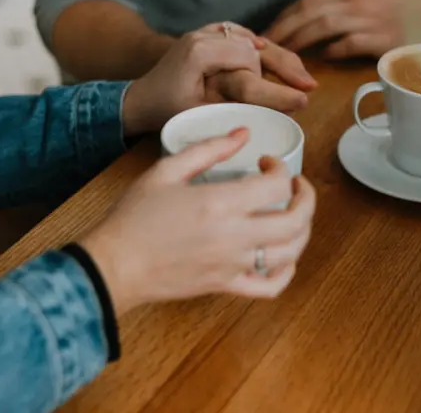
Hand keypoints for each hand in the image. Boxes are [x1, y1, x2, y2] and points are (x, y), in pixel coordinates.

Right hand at [79, 130, 316, 314]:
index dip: (281, 167)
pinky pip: (270, 287)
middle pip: (296, 220)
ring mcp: (233, 265)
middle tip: (295, 186)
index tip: (266, 162)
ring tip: (293, 214)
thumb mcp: (166, 170)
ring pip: (291, 253)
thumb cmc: (135, 216)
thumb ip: (209, 149)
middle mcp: (234, 236)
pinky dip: (286, 272)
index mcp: (220, 203)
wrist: (114, 264)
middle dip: (306, 198)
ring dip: (303, 230)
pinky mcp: (226, 286)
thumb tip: (242, 134)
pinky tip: (283, 257)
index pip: (277, 184)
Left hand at [123, 24, 316, 134]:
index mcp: (200, 51)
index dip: (271, 82)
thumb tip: (270, 111)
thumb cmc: (166, 109)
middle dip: (285, 65)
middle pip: (255, 46)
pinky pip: (242, 36)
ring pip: (252, 40)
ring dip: (278, 57)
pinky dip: (261, 47)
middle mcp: (204, 34)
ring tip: (303, 77)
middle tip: (309, 86)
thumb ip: (230, 106)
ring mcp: (206, 32)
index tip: (297, 98)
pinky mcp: (209, 35)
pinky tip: (279, 58)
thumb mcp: (198, 112)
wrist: (140, 97)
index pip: (248, 59)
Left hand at [265, 0, 420, 59]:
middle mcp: (356, 1)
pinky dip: (333, 50)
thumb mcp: (372, 0)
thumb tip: (318, 29)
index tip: (268, 32)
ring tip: (284, 56)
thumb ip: (346, 10)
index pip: (308, 1)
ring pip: (323, 24)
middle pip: (308, 11)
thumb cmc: (409, 8)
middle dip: (283, 29)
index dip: (285, 17)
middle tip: (264, 48)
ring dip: (300, 40)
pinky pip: (350, 42)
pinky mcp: (384, 37)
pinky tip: (322, 60)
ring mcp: (370, 18)